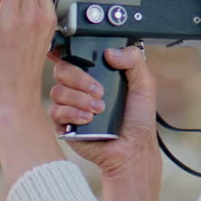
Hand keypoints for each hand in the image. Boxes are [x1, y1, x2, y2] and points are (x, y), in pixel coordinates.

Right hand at [49, 45, 161, 200]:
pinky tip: (88, 119)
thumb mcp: (144, 84)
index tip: (80, 57)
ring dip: (78, 98)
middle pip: (62, 70)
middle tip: (100, 91)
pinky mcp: (63, 125)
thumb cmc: (137, 119)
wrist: (133, 149)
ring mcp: (70, 105)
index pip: (74, 56)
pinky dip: (72, 113)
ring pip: (57, 91)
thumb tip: (110, 52)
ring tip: (98, 109)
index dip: (69, 52)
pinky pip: (56, 112)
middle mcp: (79, 87)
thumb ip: (133, 60)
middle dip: (80, 78)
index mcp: (95, 74)